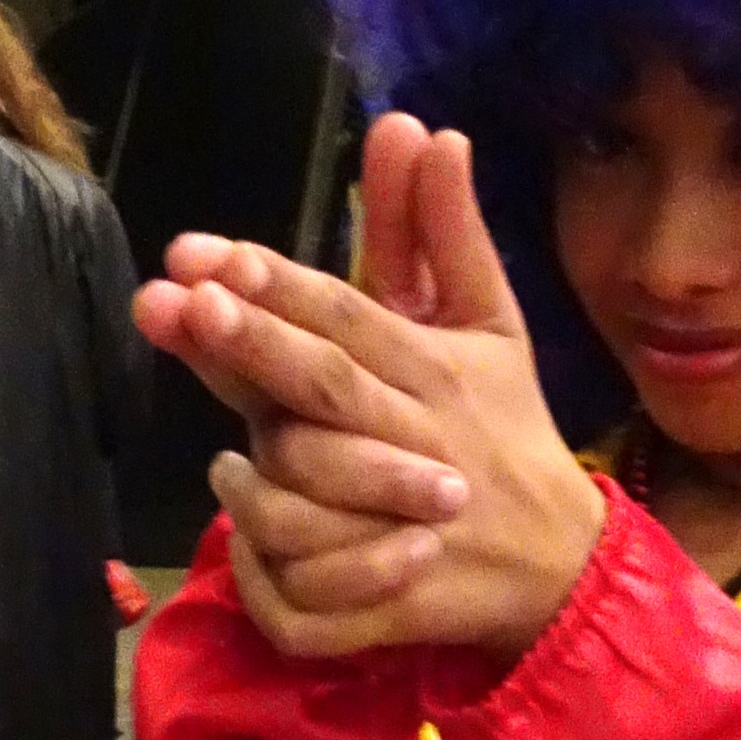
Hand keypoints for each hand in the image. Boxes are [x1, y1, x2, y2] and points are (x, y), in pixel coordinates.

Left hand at [135, 118, 607, 661]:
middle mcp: (417, 444)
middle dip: (249, 345)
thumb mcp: (491, 326)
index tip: (205, 252)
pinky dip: (265, 574)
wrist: (561, 568)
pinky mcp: (384, 611)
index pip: (350, 316)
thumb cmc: (505, 433)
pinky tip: (247, 530)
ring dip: (250, 482)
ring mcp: (401, 532)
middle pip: (323, 387)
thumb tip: (432, 128)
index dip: (279, 284)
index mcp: (438, 373)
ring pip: (300, 501)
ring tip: (224, 458)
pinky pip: (303, 600)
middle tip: (178, 301)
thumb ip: (446, 232)